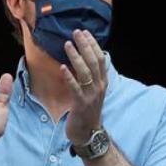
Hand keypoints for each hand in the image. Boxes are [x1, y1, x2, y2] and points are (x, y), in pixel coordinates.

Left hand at [62, 29, 108, 144]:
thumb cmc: (88, 111)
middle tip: (76, 32)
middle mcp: (99, 87)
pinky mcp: (81, 104)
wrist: (88, 133)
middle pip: (93, 62)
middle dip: (85, 45)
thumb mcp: (93, 92)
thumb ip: (91, 77)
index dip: (93, 44)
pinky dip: (69, 77)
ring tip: (67, 44)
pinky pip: (75, 88)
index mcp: (102, 82)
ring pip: (85, 72)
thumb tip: (85, 60)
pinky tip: (62, 68)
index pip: (100, 59)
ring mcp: (91, 95)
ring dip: (76, 57)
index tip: (84, 33)